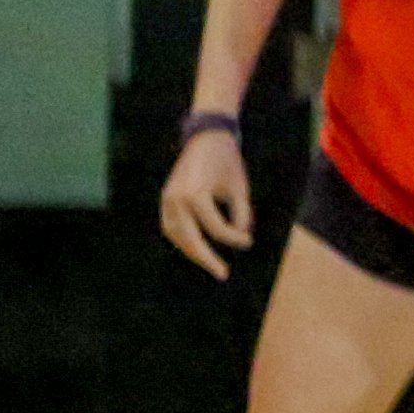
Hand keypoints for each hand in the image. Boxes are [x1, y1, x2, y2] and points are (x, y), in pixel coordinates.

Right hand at [159, 129, 252, 280]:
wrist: (207, 138)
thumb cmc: (227, 162)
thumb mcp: (240, 188)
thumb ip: (241, 215)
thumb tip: (241, 239)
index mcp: (196, 194)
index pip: (216, 229)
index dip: (234, 238)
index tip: (248, 242)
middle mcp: (177, 198)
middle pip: (190, 238)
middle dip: (206, 258)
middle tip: (222, 274)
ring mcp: (168, 198)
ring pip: (176, 235)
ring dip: (191, 251)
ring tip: (210, 264)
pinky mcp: (166, 197)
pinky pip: (170, 225)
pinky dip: (182, 239)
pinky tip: (197, 248)